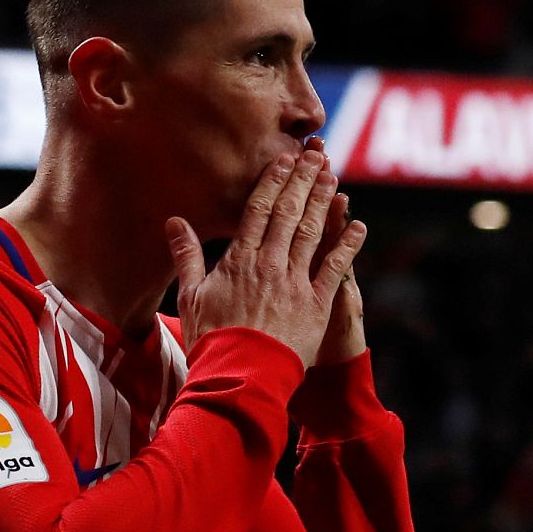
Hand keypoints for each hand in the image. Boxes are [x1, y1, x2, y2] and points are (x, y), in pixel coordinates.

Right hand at [167, 147, 367, 366]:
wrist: (239, 376)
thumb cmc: (211, 340)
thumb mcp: (190, 296)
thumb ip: (186, 256)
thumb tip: (173, 222)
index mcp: (240, 260)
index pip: (258, 210)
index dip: (273, 181)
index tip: (285, 159)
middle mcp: (270, 264)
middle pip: (288, 212)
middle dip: (303, 180)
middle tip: (317, 155)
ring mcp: (295, 282)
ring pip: (311, 232)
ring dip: (323, 202)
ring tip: (333, 176)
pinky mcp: (316, 303)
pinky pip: (335, 267)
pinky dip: (348, 244)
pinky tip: (358, 224)